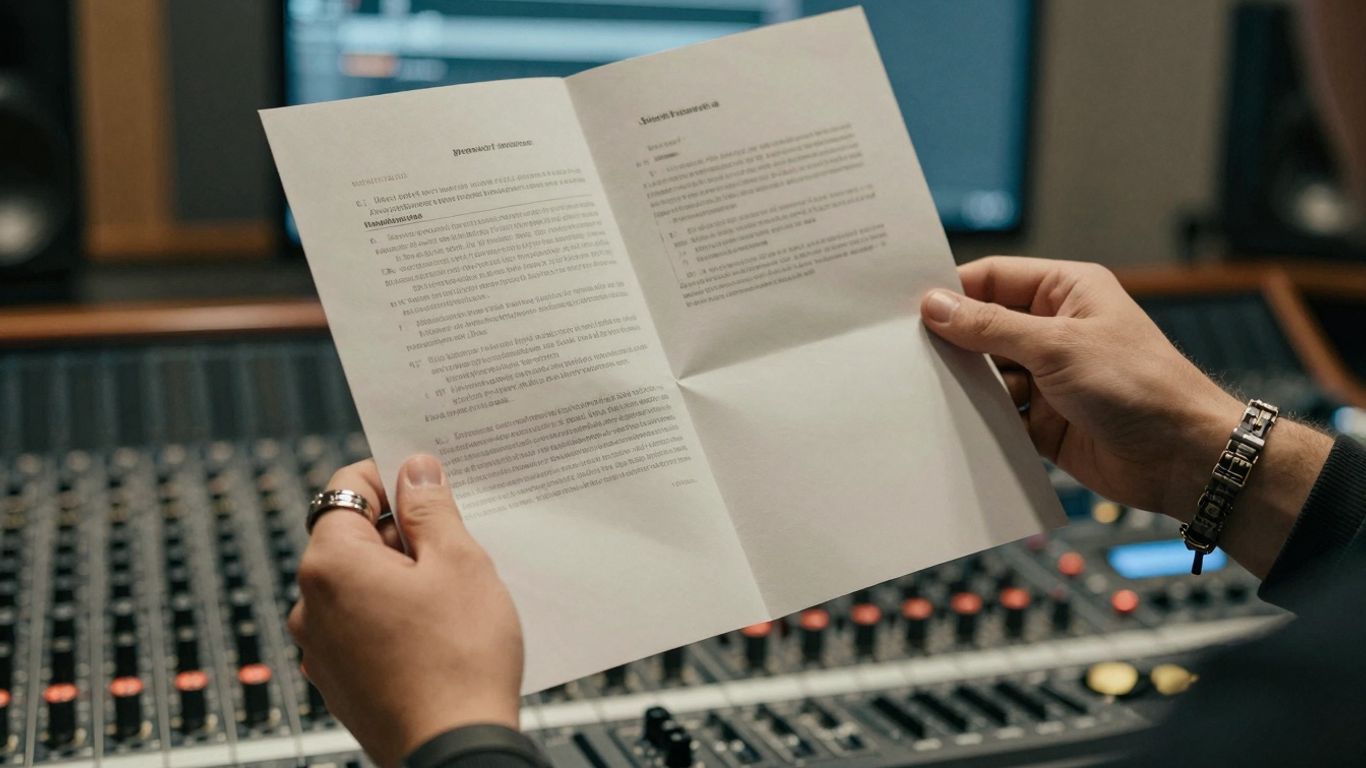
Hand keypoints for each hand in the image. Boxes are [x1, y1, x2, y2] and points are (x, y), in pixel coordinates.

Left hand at [289, 455, 523, 767]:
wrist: (455, 752)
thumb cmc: (459, 659)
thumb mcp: (460, 563)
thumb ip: (431, 509)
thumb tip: (414, 470)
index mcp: (330, 564)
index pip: (346, 489)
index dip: (391, 477)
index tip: (430, 482)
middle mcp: (310, 605)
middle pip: (353, 538)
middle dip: (403, 532)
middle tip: (458, 544)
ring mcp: (320, 649)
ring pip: (361, 585)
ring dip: (403, 577)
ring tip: (455, 595)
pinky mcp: (340, 682)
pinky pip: (364, 626)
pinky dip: (396, 616)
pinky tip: (440, 632)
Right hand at [920, 257, 1330, 575]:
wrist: (1183, 458)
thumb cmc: (1139, 386)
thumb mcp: (1058, 346)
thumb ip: (991, 327)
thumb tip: (935, 305)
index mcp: (1065, 292)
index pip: (992, 278)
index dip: (951, 291)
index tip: (905, 308)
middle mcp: (1053, 330)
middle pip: (982, 327)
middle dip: (950, 341)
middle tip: (900, 352)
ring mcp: (1047, 376)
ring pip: (986, 373)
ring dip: (963, 383)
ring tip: (920, 389)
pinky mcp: (1042, 419)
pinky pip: (997, 413)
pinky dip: (977, 418)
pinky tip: (948, 422)